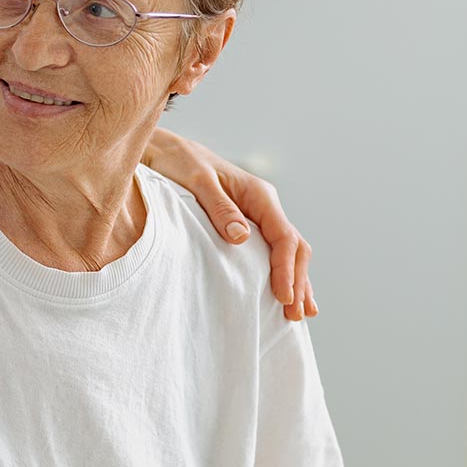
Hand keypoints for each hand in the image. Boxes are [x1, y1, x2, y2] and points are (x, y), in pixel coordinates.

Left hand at [144, 127, 316, 321]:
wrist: (167, 152)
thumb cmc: (181, 163)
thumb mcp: (199, 183)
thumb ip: (220, 209)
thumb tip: (241, 237)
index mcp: (259, 195)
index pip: (283, 237)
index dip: (286, 269)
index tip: (283, 296)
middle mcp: (264, 205)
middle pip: (293, 248)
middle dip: (297, 281)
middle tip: (295, 315)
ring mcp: (257, 215)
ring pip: (287, 252)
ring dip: (295, 281)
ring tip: (300, 313)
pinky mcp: (245, 224)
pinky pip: (271, 251)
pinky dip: (281, 273)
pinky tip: (284, 293)